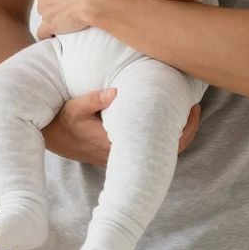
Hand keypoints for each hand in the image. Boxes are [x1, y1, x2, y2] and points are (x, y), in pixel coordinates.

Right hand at [41, 91, 202, 167]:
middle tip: (195, 107)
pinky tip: (168, 120)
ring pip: (160, 152)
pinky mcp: (121, 155)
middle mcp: (122, 155)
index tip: (190, 107)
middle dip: (185, 131)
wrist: (53, 139)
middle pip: (166, 151)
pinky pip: (150, 149)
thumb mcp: (73, 109)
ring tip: (187, 112)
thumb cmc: (63, 122)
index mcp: (114, 143)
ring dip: (176, 135)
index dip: (179, 128)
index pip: (157, 141)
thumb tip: (114, 92)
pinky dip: (163, 137)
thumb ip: (92, 100)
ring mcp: (123, 157)